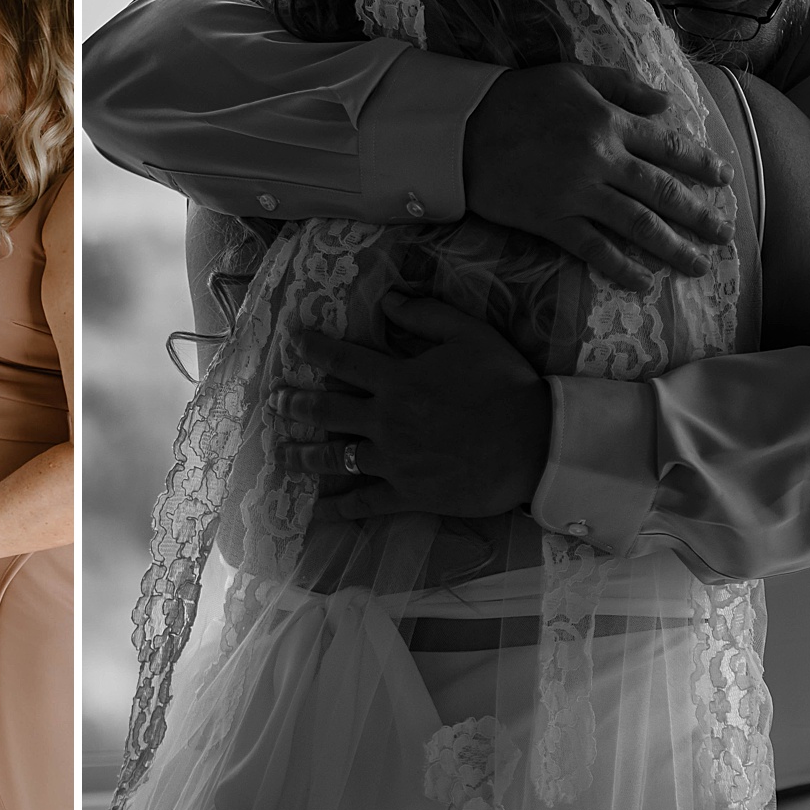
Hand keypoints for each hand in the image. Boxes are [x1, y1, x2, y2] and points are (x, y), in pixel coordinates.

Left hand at [274, 292, 549, 521]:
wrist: (536, 444)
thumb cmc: (505, 384)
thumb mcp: (470, 334)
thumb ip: (425, 314)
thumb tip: (387, 297)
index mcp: (398, 380)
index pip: (343, 360)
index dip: (314, 348)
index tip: (293, 341)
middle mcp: (387, 420)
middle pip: (327, 411)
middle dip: (295, 405)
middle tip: (274, 403)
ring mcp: (394, 461)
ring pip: (335, 458)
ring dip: (304, 456)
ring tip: (281, 454)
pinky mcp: (409, 494)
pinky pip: (365, 503)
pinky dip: (338, 508)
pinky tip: (317, 511)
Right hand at [464, 63, 733, 289]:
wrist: (463, 127)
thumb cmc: (519, 96)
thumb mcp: (574, 76)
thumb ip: (622, 86)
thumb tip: (666, 105)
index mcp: (610, 122)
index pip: (669, 146)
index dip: (701, 164)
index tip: (724, 179)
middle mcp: (602, 160)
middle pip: (662, 192)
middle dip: (699, 216)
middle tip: (724, 235)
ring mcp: (578, 193)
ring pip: (638, 224)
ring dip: (673, 248)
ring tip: (698, 266)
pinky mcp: (551, 219)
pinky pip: (593, 248)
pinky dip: (620, 266)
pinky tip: (642, 281)